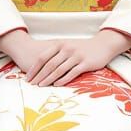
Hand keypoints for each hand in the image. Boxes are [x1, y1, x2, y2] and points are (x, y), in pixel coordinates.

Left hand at [0, 29, 130, 86]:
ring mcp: (76, 55)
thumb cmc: (82, 48)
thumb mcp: (68, 46)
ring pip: (59, 69)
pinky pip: (72, 73)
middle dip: (39, 75)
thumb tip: (41, 66)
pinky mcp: (85, 63)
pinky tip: (56, 85)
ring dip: (48, 79)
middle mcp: (67, 48)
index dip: (34, 68)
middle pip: (49, 64)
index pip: (43, 57)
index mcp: (60, 44)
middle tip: (31, 84)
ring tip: (41, 86)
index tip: (27, 77)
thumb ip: (56, 53)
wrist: (102, 45)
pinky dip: (63, 79)